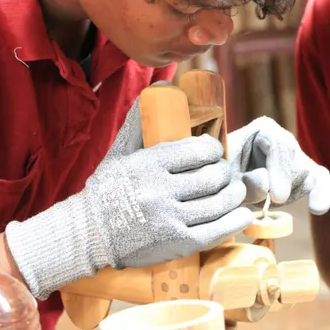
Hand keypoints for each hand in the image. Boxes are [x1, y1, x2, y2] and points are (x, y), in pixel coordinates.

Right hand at [4, 94, 252, 299]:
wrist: (88, 234)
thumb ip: (140, 122)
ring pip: (219, 203)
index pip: (197, 151)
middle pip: (212, 177)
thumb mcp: (120, 153)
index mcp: (148, 165)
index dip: (213, 149)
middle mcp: (159, 192)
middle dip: (224, 171)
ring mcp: (169, 220)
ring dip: (234, 194)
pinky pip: (217, 230)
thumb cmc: (108, 189)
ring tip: (233, 190)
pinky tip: (241, 213)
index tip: (214, 151)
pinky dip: (235, 220)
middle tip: (224, 171)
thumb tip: (162, 86)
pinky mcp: (177, 243)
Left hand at [227, 117, 329, 215]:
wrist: (218, 186)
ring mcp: (296, 156)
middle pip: (295, 163)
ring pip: (306, 178)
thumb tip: (268, 186)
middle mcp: (284, 139)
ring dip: (286, 197)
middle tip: (262, 204)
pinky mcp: (304, 173)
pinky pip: (320, 180)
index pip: (280, 145)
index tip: (277, 197)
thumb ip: (243, 182)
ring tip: (262, 203)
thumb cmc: (217, 178)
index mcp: (263, 130)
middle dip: (281, 187)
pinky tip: (317, 207)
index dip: (281, 171)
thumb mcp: (223, 179)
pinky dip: (321, 193)